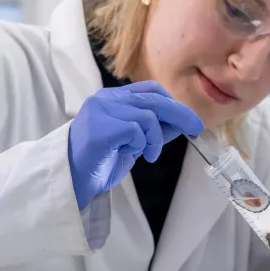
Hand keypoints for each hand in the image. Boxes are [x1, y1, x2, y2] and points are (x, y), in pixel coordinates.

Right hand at [68, 80, 202, 208]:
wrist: (73, 180)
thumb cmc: (102, 161)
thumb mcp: (135, 142)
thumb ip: (155, 129)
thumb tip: (184, 122)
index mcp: (112, 98)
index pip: (150, 90)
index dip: (173, 103)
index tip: (189, 119)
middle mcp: (105, 99)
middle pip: (154, 99)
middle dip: (180, 114)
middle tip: (196, 129)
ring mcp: (100, 112)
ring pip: (148, 116)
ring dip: (155, 139)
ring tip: (147, 153)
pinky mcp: (100, 129)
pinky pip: (135, 130)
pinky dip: (141, 144)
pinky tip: (132, 154)